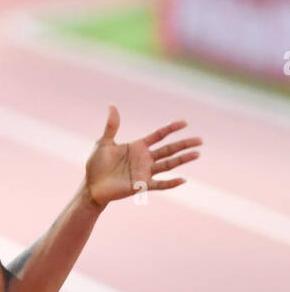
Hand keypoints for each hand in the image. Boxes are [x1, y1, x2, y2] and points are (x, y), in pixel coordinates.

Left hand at [84, 106, 201, 207]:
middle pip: (169, 149)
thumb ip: (112, 126)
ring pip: (168, 164)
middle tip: (200, 140)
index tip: (185, 122)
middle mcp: (145, 159)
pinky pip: (160, 184)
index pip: (159, 135)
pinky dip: (171, 183)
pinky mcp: (141, 186)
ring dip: (183, 160)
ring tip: (197, 154)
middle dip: (184, 144)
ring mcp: (145, 172)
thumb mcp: (103, 143)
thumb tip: (112, 105)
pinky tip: (183, 180)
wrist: (92, 186)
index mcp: (138, 147)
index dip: (171, 129)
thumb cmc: (96, 165)